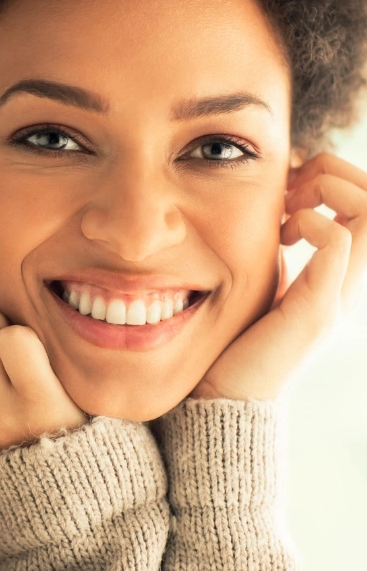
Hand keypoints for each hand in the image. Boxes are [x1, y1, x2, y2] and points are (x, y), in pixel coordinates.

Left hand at [191, 152, 366, 400]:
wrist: (225, 395)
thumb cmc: (236, 339)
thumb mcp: (266, 281)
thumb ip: (282, 251)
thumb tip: (279, 208)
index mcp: (336, 274)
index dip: (336, 179)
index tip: (291, 189)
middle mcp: (346, 283)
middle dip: (337, 174)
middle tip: (293, 189)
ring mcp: (337, 296)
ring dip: (330, 190)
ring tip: (291, 207)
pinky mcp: (316, 309)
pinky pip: (338, 242)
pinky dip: (312, 220)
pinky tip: (285, 232)